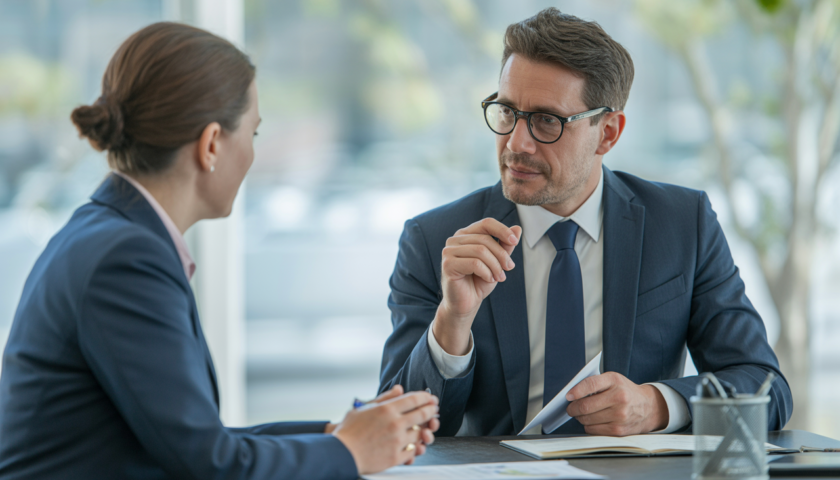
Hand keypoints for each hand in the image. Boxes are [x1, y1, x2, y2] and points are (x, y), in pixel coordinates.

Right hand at [332, 386, 438, 474]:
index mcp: (386, 409)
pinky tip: (415, 444)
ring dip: (425, 430)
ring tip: (426, 428)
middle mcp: (394, 423)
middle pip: (422, 415)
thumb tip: (399, 389)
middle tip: (434, 410)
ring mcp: (397, 441)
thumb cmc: (348, 431)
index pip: (414, 399)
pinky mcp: (396, 457)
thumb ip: (384, 398)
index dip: (426, 398)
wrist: (341, 453)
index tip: (430, 398)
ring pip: (420, 434)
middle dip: (431, 411)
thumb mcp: (364, 408)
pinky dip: (416, 447)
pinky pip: (413, 451)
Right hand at [434, 218, 521, 354]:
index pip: (486, 223)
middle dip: (501, 255)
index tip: (515, 241)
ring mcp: (448, 251)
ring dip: (495, 266)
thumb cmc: (478, 281)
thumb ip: (505, 245)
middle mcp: (454, 240)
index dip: (502, 230)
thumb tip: (517, 228)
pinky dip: (486, 272)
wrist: (466, 303)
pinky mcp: (448, 264)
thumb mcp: (496, 261)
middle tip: (509, 268)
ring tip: (499, 277)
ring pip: (480, 251)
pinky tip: (489, 279)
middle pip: (485, 239)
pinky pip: (474, 263)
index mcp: (465, 235)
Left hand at [565, 372, 667, 435]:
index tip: (568, 396)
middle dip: (573, 408)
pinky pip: (592, 430)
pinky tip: (593, 420)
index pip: (590, 385)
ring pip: (586, 420)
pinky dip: (588, 426)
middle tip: (570, 408)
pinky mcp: (618, 430)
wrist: (648, 407)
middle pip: (585, 406)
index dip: (576, 391)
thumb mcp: (613, 380)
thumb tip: (572, 395)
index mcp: (615, 381)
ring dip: (580, 418)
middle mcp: (619, 398)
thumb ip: (594, 383)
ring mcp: (619, 415)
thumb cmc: (625, 392)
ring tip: (583, 413)